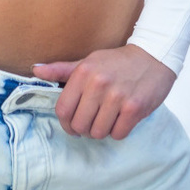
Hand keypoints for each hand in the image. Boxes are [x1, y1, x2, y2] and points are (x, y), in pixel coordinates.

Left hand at [31, 44, 176, 139]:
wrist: (154, 56)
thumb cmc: (118, 62)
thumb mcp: (89, 61)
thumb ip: (61, 70)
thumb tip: (35, 70)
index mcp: (84, 72)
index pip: (63, 110)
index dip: (66, 123)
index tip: (73, 124)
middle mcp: (98, 84)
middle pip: (80, 125)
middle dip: (84, 129)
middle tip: (93, 122)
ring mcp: (117, 97)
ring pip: (98, 132)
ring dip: (102, 130)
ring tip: (108, 119)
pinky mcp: (135, 108)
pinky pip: (118, 134)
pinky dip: (118, 131)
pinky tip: (122, 119)